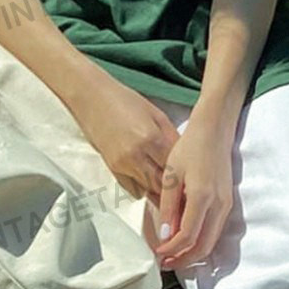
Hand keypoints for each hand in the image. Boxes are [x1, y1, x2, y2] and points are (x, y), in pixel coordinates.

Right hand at [73, 76, 179, 201]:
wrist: (91, 98)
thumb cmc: (124, 100)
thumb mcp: (155, 114)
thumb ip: (172, 137)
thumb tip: (186, 157)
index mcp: (152, 138)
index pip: (176, 168)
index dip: (187, 177)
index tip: (197, 180)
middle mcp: (137, 156)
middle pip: (164, 185)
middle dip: (176, 189)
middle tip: (188, 190)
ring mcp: (123, 165)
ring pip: (150, 191)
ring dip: (161, 191)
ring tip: (173, 190)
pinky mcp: (112, 169)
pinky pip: (134, 190)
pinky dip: (144, 188)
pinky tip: (151, 181)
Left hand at [154, 105, 235, 269]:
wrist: (214, 131)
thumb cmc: (190, 148)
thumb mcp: (172, 175)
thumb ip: (168, 207)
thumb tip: (165, 235)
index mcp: (202, 197)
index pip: (188, 236)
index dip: (172, 250)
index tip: (158, 254)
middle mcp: (219, 206)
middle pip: (204, 247)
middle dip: (185, 260)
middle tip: (166, 263)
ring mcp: (227, 206)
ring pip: (212, 242)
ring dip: (194, 253)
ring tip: (175, 255)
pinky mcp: (228, 203)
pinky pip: (216, 231)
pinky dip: (203, 242)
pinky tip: (188, 240)